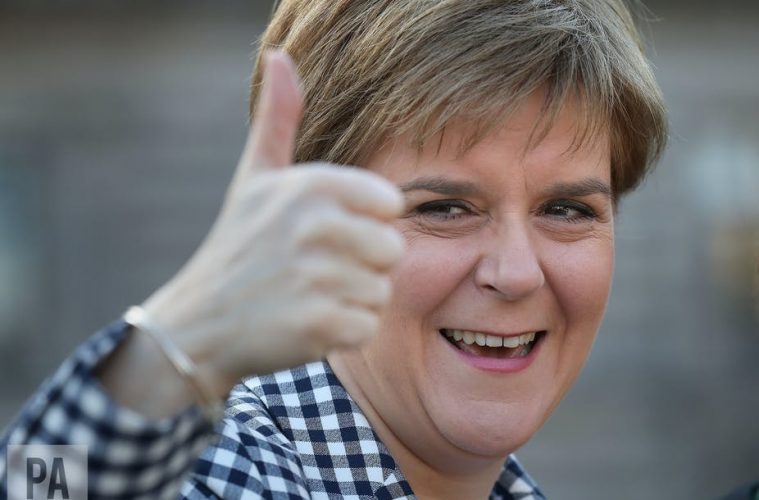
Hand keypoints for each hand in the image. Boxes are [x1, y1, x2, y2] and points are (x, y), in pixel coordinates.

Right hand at [141, 51, 404, 395]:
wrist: (199, 323)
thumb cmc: (238, 246)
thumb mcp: (255, 177)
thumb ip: (278, 119)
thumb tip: (279, 55)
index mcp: (311, 184)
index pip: (390, 204)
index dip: (365, 223)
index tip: (325, 234)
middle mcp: (315, 226)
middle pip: (392, 250)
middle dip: (361, 266)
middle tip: (314, 271)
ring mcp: (316, 278)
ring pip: (381, 292)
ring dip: (350, 300)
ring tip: (306, 295)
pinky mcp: (318, 326)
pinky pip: (367, 326)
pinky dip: (343, 332)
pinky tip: (306, 323)